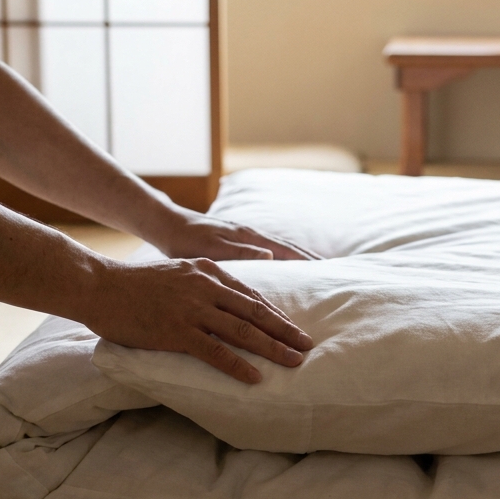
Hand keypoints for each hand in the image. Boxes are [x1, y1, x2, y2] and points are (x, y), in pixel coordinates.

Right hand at [83, 258, 313, 383]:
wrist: (99, 286)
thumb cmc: (135, 284)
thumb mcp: (177, 273)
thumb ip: (203, 284)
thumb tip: (226, 305)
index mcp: (208, 271)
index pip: (251, 296)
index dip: (276, 314)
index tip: (294, 329)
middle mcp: (205, 287)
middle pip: (256, 313)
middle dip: (285, 331)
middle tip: (307, 346)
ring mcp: (192, 309)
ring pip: (243, 332)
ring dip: (272, 349)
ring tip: (294, 362)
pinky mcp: (177, 331)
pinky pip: (215, 351)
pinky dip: (238, 366)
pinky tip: (255, 378)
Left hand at [152, 213, 319, 261]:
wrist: (166, 225)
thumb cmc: (185, 240)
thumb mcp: (212, 249)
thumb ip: (242, 253)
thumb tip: (272, 256)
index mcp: (250, 237)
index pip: (287, 250)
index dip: (308, 262)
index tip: (328, 272)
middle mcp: (252, 235)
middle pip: (289, 248)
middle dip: (311, 260)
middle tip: (333, 273)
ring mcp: (247, 237)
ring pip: (280, 249)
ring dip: (299, 259)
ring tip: (317, 271)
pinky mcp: (239, 242)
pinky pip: (269, 251)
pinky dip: (283, 258)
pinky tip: (285, 268)